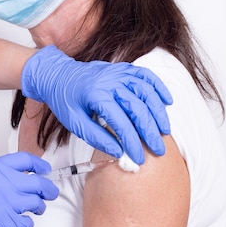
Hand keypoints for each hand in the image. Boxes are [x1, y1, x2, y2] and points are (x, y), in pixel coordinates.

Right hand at [0, 152, 58, 226]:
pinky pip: (27, 222)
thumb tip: (11, 178)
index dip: (39, 165)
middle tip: (50, 191)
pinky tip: (22, 222)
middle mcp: (6, 183)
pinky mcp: (8, 222)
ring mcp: (9, 203)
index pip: (27, 161)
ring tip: (36, 208)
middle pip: (39, 183)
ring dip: (39, 206)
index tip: (44, 169)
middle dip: (48, 189)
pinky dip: (27, 223)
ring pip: (37, 203)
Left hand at [21, 45, 172, 163]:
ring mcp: (118, 72)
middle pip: (138, 108)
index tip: (138, 158)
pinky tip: (167, 102)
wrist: (58, 75)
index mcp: (96, 95)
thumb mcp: (74, 123)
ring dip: (158, 112)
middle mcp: (110, 81)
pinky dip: (159, 88)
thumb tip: (118, 152)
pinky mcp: (123, 68)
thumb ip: (96, 138)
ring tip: (164, 131)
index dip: (132, 143)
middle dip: (150, 132)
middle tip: (158, 149)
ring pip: (147, 92)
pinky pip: (146, 76)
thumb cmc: (65, 101)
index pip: (121, 123)